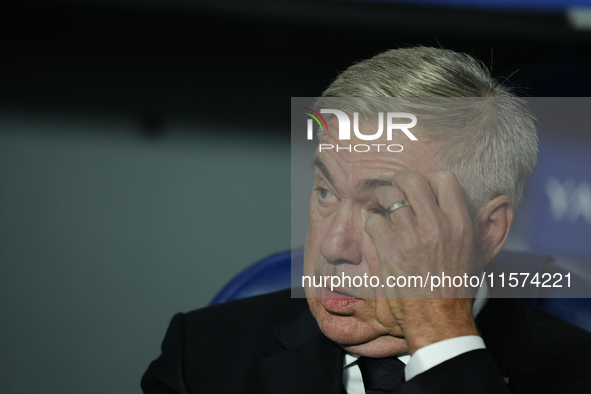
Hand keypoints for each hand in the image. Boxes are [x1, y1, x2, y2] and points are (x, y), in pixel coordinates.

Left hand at [364, 170, 479, 353]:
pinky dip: (371, 223)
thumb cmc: (454, 286)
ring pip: (388, 195)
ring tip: (380, 210)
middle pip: (411, 179)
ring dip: (380, 200)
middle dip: (398, 182)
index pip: (443, 178)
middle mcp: (437, 224)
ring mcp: (412, 236)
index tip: (419, 191)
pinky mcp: (390, 250)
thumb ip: (458, 222)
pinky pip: (373, 220)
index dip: (428, 179)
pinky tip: (377, 232)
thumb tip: (446, 200)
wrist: (439, 319)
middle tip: (393, 194)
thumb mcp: (470, 249)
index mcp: (460, 222)